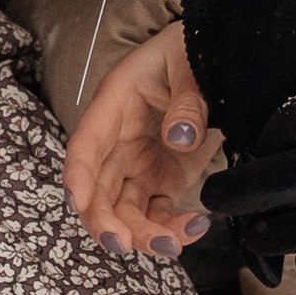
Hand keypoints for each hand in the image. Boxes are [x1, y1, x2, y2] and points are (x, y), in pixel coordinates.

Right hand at [62, 23, 216, 264]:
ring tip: (174, 244)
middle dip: (106, 221)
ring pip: (127, 210)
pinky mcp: (164, 179)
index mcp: (115, 104)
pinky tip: (194, 229)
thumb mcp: (189, 62)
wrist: (217, 53)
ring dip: (143, 234)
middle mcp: (119, 140)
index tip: (79, 203)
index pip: (86, 144)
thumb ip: (187, 101)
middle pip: (100, 189)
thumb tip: (180, 139)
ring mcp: (140, 163)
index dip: (78, 175)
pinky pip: (159, 212)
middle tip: (124, 244)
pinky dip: (171, 228)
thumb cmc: (191, 50)